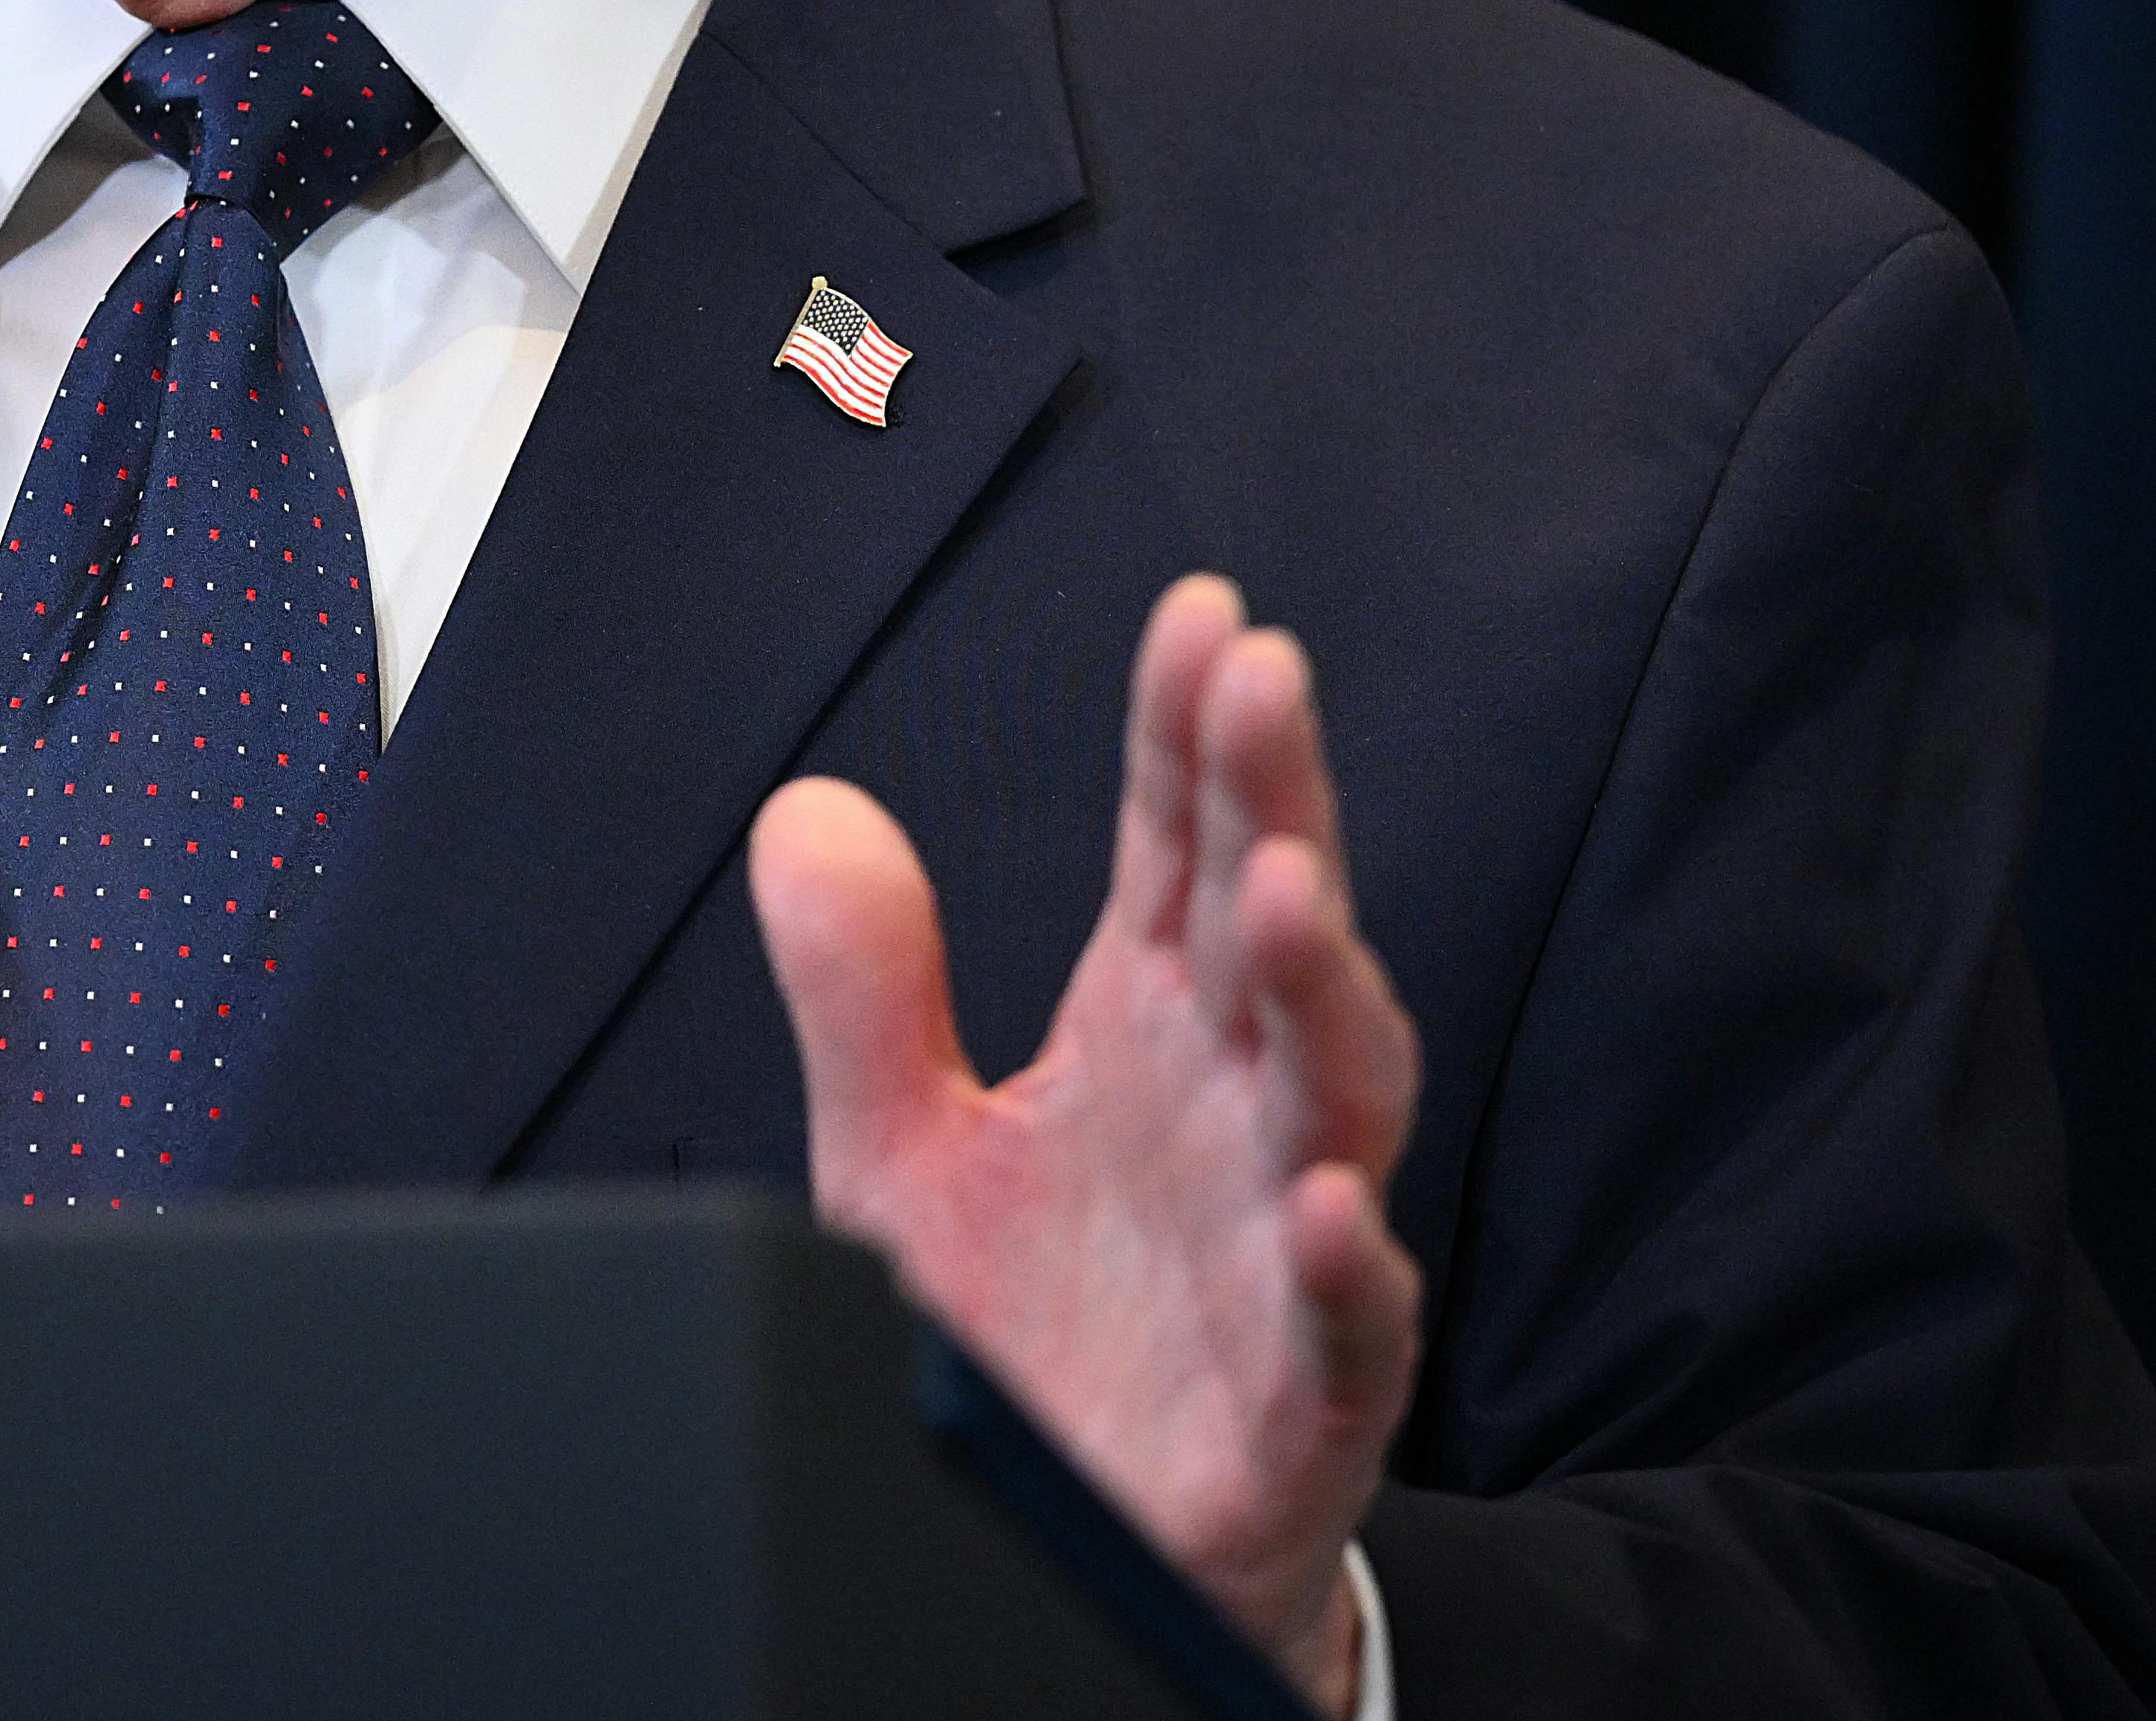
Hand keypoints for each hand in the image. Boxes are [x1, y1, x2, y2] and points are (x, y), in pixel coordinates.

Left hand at [751, 574, 1420, 1715]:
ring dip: (1325, 994)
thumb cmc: (1026, 1336)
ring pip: (1339, 1101)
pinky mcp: (1305, 1403)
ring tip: (1289, 892)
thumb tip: (808, 810)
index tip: (1198, 616)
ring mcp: (1283, 1250)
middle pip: (1269, 933)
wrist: (1072, 1540)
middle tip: (1262, 682)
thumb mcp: (899, 1149)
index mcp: (1146, 1033)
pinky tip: (1326, 1204)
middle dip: (1276, 803)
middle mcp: (1232, 1115)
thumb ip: (865, 986)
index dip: (1187, 734)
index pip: (1176, 850)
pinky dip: (1345, 1264)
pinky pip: (1347, 1327)